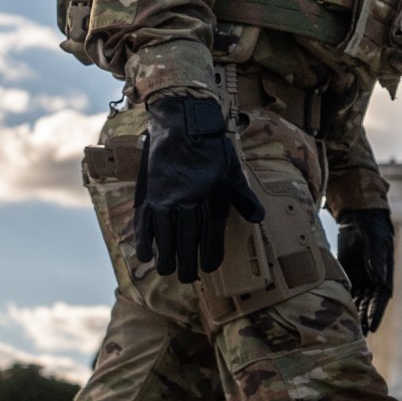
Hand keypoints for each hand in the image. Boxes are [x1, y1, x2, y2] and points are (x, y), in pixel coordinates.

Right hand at [132, 96, 264, 282]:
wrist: (183, 123)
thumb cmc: (211, 148)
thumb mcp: (232, 170)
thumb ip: (243, 197)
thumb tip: (257, 218)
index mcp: (213, 198)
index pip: (211, 238)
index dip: (210, 257)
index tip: (208, 267)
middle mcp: (189, 202)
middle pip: (187, 244)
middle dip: (188, 265)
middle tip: (187, 277)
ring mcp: (166, 199)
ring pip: (165, 239)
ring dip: (166, 259)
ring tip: (168, 271)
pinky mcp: (149, 194)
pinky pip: (144, 224)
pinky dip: (144, 242)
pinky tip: (146, 255)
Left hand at [337, 209, 396, 332]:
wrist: (360, 220)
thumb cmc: (372, 230)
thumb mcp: (375, 242)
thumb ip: (376, 260)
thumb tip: (380, 279)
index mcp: (384, 275)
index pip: (381, 298)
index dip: (376, 313)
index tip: (372, 327)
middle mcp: (374, 281)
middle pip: (369, 305)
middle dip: (363, 321)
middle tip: (357, 337)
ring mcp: (362, 280)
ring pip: (357, 303)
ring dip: (353, 317)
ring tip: (346, 333)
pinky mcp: (350, 277)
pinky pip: (346, 294)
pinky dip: (343, 306)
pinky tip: (335, 317)